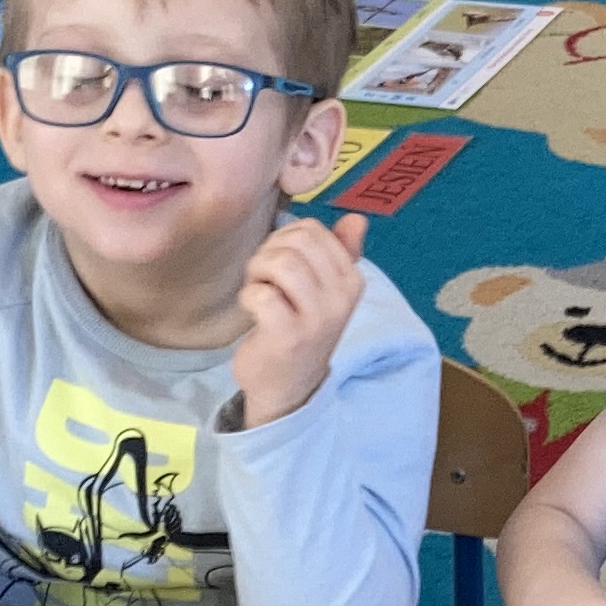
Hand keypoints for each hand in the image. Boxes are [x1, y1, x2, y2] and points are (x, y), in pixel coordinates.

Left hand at [231, 213, 368, 428]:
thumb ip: (340, 252)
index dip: (284, 239)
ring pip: (281, 263)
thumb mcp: (325, 290)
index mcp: (351, 280)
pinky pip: (261, 294)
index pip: (312, 231)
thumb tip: (357, 218)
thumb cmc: (301, 330)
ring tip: (258, 291)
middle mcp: (341, 298)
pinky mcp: (289, 336)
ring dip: (257, 272)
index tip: (279, 265)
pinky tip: (253, 312)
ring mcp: (317, 319)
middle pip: (296, 242)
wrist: (288, 387)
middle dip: (269, 252)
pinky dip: (248, 297)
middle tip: (264, 277)